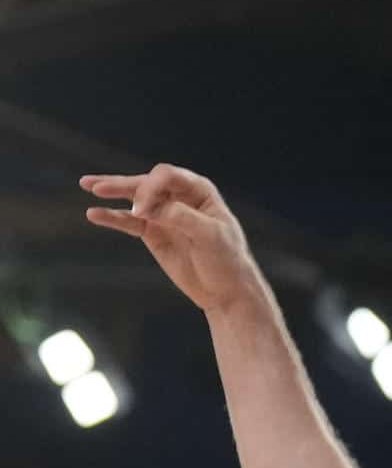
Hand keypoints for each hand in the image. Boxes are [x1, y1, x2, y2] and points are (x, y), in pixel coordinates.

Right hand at [80, 165, 263, 313]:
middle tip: (98, 187)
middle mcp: (180, 198)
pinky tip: (94, 214)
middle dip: (124, 184)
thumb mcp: (210, 236)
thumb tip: (147, 207)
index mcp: (200, 191)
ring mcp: (165, 215)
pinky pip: (129, 222)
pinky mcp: (154, 234)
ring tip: (88, 185)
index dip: (150, 187)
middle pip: (147, 183)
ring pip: (135, 199)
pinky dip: (112, 217)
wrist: (227, 290)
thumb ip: (180, 217)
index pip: (167, 176)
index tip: (142, 211)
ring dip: (113, 191)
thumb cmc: (227, 260)